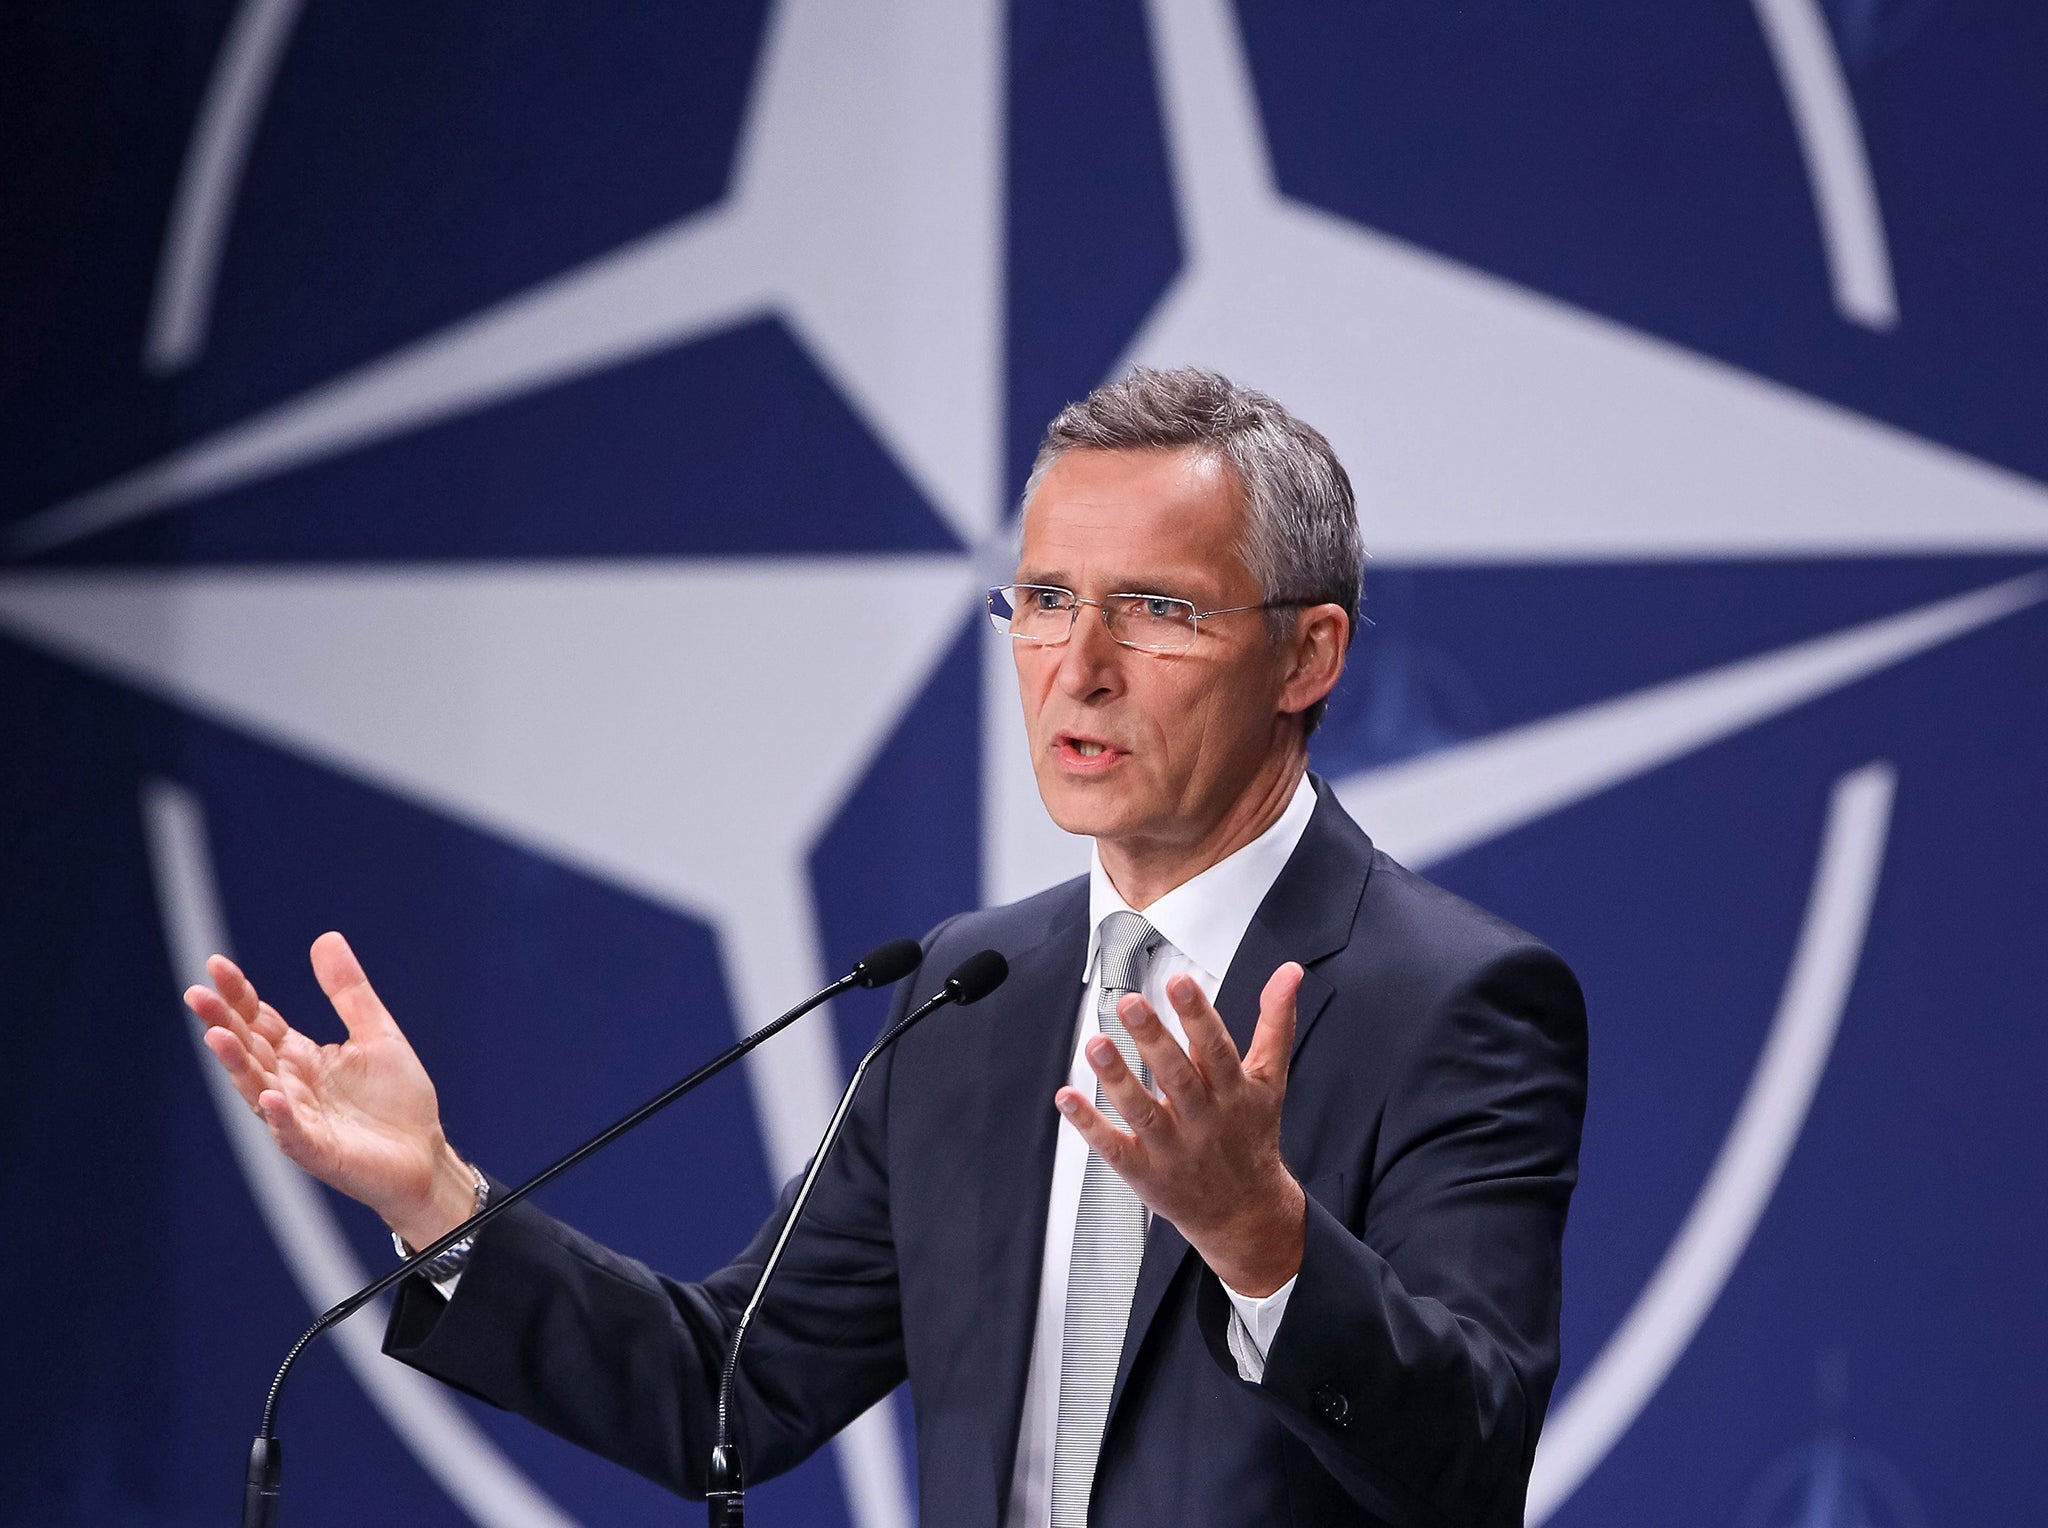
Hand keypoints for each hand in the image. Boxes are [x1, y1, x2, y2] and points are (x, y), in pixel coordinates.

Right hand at [184, 930, 477, 1250]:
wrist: (424, 1154)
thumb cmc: (397, 1099)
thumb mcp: (376, 1032)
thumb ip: (348, 991)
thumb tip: (325, 938)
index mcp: (301, 1057)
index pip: (259, 1021)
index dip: (238, 995)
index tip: (216, 965)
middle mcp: (290, 1085)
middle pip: (248, 1050)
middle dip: (222, 1022)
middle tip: (197, 994)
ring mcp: (299, 1119)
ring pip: (258, 1088)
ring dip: (237, 1064)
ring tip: (217, 1037)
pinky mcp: (319, 1150)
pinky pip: (293, 1132)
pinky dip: (280, 1117)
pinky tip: (270, 1098)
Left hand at [1056, 963, 1307, 1296]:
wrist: (1245, 1214)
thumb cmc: (1251, 1135)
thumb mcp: (1270, 1080)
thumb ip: (1276, 1023)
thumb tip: (1289, 971)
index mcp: (1234, 1093)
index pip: (1215, 1050)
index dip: (1197, 1015)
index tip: (1179, 981)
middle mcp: (1203, 1120)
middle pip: (1177, 1077)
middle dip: (1154, 1038)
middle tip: (1130, 1003)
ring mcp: (1171, 1148)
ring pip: (1142, 1112)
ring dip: (1117, 1078)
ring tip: (1096, 1043)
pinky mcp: (1144, 1172)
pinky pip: (1114, 1148)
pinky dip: (1090, 1124)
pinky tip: (1067, 1097)